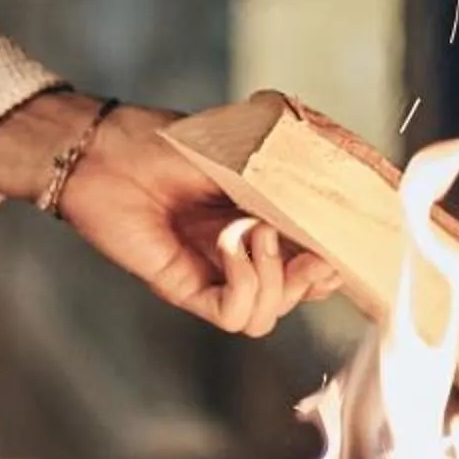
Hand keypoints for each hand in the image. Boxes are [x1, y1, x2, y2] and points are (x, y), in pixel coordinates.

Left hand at [0, 92, 335, 335]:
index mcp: (261, 223)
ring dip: (274, 275)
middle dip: (315, 277)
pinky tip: (231, 242)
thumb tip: (346, 194)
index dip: (335, 261)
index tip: (348, 241)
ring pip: (270, 313)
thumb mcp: (250, 150)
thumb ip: (293, 174)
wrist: (109, 149)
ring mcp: (214, 275)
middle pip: (298, 296)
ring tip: (252, 229)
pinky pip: (237, 316)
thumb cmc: (172, 142)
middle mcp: (241, 255)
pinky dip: (244, 282)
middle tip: (312, 249)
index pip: (312, 262)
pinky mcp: (186, 289)